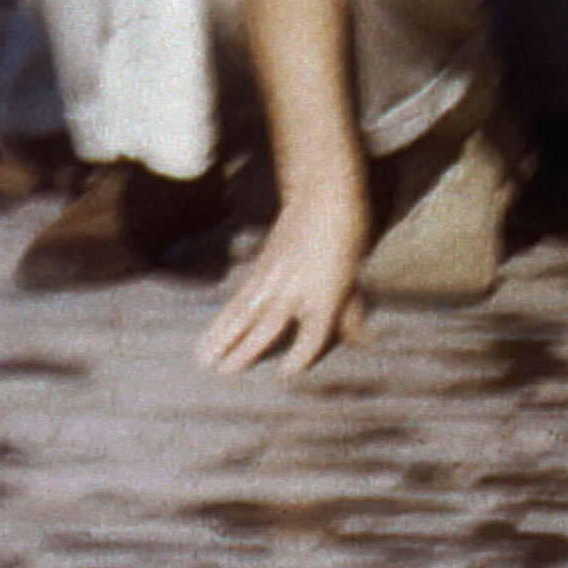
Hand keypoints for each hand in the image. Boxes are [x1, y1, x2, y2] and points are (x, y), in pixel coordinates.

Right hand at [201, 194, 370, 374]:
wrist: (323, 194)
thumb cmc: (346, 234)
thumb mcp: (356, 275)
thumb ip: (353, 312)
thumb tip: (364, 340)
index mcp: (327, 295)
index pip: (311, 336)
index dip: (299, 357)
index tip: (285, 372)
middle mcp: (297, 289)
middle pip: (267, 328)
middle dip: (245, 352)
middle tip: (224, 372)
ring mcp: (275, 277)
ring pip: (244, 314)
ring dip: (223, 338)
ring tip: (203, 359)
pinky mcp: (260, 267)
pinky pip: (239, 299)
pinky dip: (223, 319)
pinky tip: (211, 332)